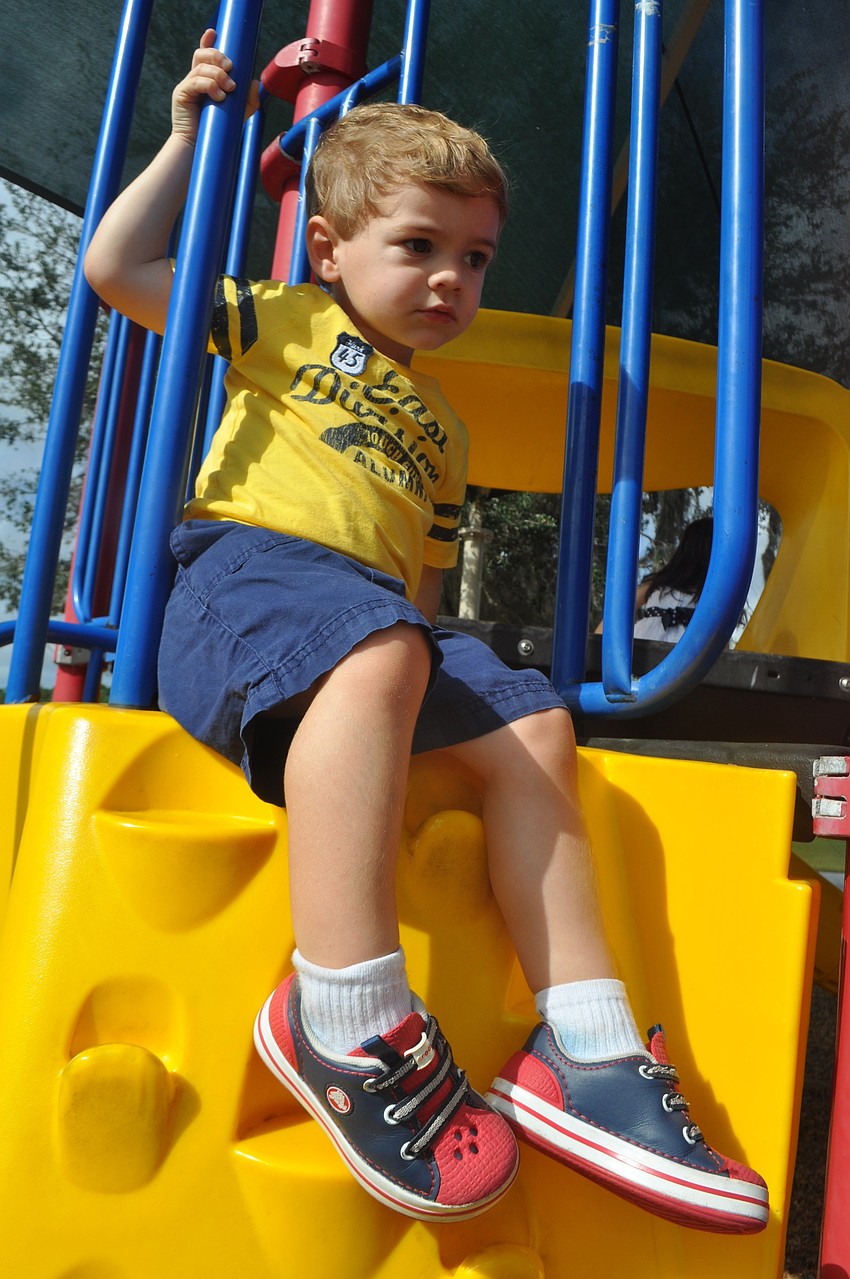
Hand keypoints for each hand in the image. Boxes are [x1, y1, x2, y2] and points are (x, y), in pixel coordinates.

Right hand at [171, 28, 258, 143]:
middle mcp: (195, 79)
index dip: (208, 42)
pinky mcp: (181, 94)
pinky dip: (209, 86)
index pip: (204, 55)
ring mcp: (186, 85)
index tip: (214, 33)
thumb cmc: (219, 131)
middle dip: (218, 57)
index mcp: (206, 79)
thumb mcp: (238, 113)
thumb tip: (255, 82)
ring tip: (229, 90)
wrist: (200, 148)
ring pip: (201, 67)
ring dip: (218, 75)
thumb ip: (249, 100)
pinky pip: (195, 81)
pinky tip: (219, 97)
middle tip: (230, 68)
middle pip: (202, 55)